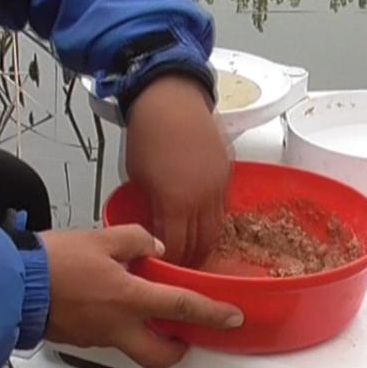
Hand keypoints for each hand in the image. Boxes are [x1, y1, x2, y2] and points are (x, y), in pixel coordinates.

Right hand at [40, 225, 243, 367]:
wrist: (13, 284)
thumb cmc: (52, 263)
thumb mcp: (102, 238)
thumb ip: (136, 240)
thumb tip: (152, 246)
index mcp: (129, 299)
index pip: (183, 308)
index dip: (213, 314)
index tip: (232, 318)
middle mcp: (117, 326)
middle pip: (160, 355)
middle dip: (177, 352)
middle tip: (185, 337)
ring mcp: (97, 337)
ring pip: (133, 347)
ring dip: (145, 335)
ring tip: (145, 311)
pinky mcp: (79, 338)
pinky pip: (108, 337)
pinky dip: (118, 327)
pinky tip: (111, 305)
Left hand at [125, 74, 230, 266]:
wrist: (170, 99)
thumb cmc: (148, 132)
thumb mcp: (138, 176)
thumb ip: (152, 203)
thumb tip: (156, 219)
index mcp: (176, 203)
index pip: (176, 247)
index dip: (171, 262)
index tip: (165, 268)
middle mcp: (201, 199)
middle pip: (201, 243)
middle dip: (191, 258)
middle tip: (182, 266)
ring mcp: (218, 186)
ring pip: (217, 228)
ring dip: (206, 243)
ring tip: (195, 250)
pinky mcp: (227, 173)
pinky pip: (224, 207)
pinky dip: (214, 220)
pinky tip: (204, 223)